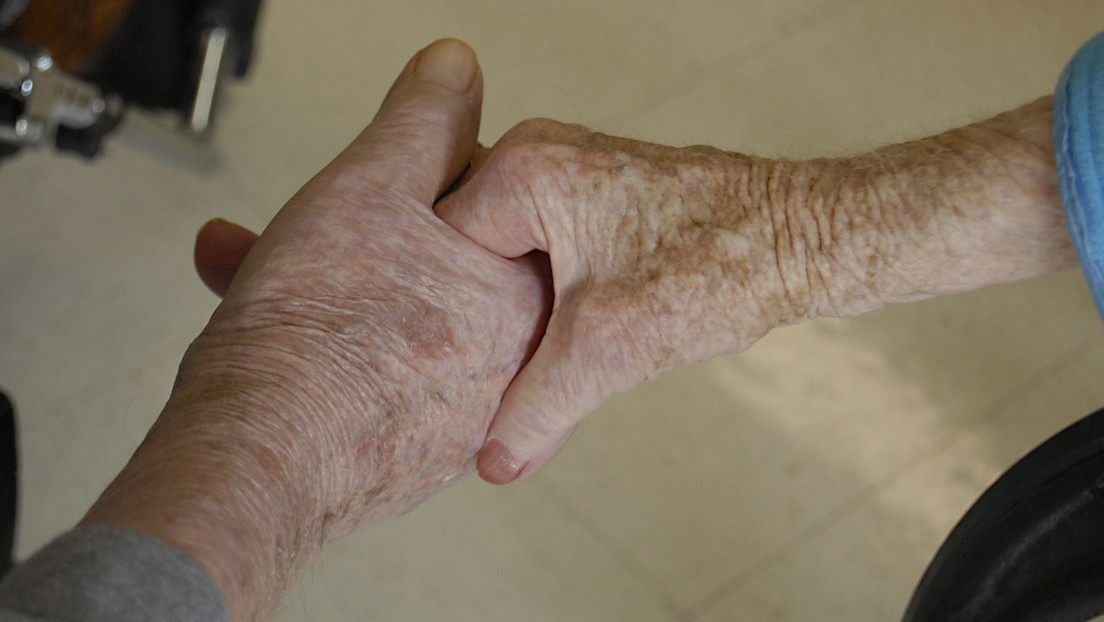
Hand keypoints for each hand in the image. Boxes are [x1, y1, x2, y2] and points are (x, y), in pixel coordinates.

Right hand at [82, 39, 548, 621]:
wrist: (257, 458)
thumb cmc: (314, 332)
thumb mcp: (371, 183)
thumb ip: (424, 120)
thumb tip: (457, 69)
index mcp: (520, 290)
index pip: (489, 201)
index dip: (417, 178)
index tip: (375, 190)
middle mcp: (511, 361)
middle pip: (440, 266)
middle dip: (359, 235)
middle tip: (309, 237)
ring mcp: (464, 416)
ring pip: (403, 322)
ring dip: (332, 289)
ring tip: (268, 277)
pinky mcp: (416, 456)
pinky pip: (383, 381)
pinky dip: (338, 354)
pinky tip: (285, 339)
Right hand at [436, 121, 801, 483]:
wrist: (803, 238)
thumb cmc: (717, 269)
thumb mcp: (608, 353)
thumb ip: (536, 410)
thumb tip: (490, 463)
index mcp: (522, 172)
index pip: (436, 254)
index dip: (449, 322)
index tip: (459, 371)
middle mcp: (537, 154)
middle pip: (468, 254)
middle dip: (485, 317)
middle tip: (492, 374)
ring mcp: (569, 166)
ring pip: (508, 254)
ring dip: (520, 309)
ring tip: (527, 359)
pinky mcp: (598, 189)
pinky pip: (544, 243)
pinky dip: (548, 290)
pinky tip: (561, 333)